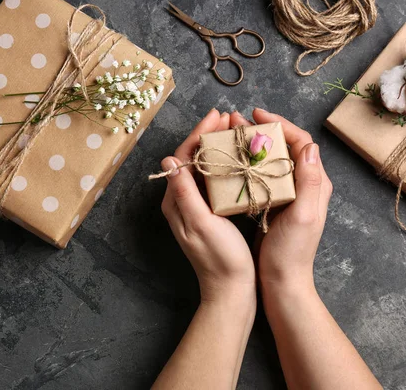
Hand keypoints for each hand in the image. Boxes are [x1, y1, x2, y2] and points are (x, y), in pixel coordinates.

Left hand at [161, 109, 255, 304]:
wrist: (230, 288)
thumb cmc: (220, 259)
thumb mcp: (201, 223)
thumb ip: (185, 193)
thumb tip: (169, 161)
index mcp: (175, 201)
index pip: (182, 157)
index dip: (198, 134)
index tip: (217, 116)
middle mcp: (181, 200)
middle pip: (191, 159)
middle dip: (208, 135)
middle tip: (228, 117)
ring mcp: (194, 206)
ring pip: (202, 167)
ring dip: (216, 147)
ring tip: (233, 131)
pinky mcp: (208, 212)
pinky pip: (212, 179)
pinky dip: (223, 163)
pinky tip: (236, 158)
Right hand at [230, 108, 332, 290]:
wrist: (282, 281)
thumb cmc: (292, 252)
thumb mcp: (304, 216)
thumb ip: (310, 182)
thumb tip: (309, 147)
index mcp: (316, 183)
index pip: (302, 142)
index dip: (280, 124)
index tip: (257, 116)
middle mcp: (305, 184)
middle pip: (286, 146)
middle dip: (264, 130)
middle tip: (239, 122)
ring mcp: (289, 193)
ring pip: (273, 158)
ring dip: (254, 144)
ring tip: (233, 135)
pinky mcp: (274, 202)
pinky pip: (263, 174)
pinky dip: (249, 163)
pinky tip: (233, 161)